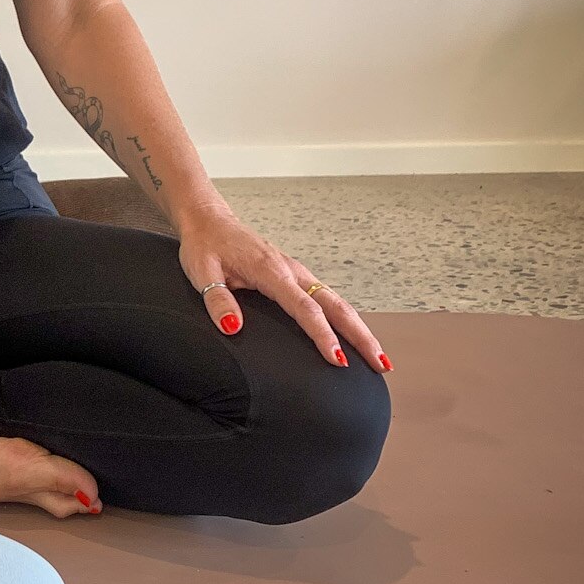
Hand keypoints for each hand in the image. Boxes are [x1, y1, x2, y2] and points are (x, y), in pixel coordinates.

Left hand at [176, 207, 391, 373]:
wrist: (209, 220)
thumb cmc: (204, 245)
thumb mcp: (201, 272)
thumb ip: (217, 299)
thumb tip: (233, 327)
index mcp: (271, 271)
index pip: (305, 309)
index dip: (322, 336)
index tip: (337, 360)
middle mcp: (292, 270)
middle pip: (336, 306)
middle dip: (361, 336)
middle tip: (381, 364)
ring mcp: (296, 272)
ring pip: (336, 302)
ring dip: (359, 329)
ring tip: (378, 358)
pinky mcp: (295, 275)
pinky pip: (326, 298)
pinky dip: (345, 318)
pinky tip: (352, 336)